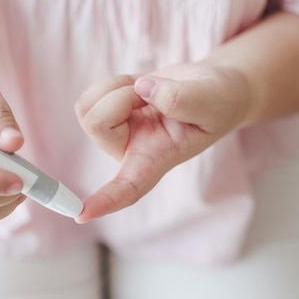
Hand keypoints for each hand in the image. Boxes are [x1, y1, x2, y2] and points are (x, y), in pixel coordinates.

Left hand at [74, 63, 251, 222]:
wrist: (213, 88)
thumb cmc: (217, 102)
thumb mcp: (212, 101)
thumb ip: (181, 99)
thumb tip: (142, 89)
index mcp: (155, 160)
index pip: (127, 188)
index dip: (104, 201)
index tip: (81, 215)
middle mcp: (130, 152)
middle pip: (97, 124)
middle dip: (123, 96)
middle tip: (154, 91)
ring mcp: (116, 135)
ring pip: (87, 109)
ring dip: (117, 87)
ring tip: (147, 92)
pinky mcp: (107, 116)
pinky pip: (89, 97)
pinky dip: (112, 83)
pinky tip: (137, 89)